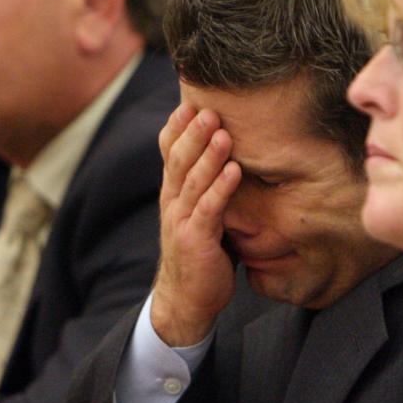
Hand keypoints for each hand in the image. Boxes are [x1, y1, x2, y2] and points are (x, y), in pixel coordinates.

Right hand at [152, 103, 241, 345]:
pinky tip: (235, 171)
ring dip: (208, 155)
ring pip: (192, 180)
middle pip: (178, 160)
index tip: (189, 102)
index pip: (168, 152)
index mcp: (172, 192)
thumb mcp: (200, 213)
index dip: (177, 127)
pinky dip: (222, 188)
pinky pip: (209, 209)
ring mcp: (181, 220)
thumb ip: (207, 187)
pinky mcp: (195, 240)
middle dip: (192, 132)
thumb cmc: (201, 253)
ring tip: (222, 132)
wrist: (186, 300)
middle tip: (207, 107)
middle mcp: (172, 202)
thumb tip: (229, 156)